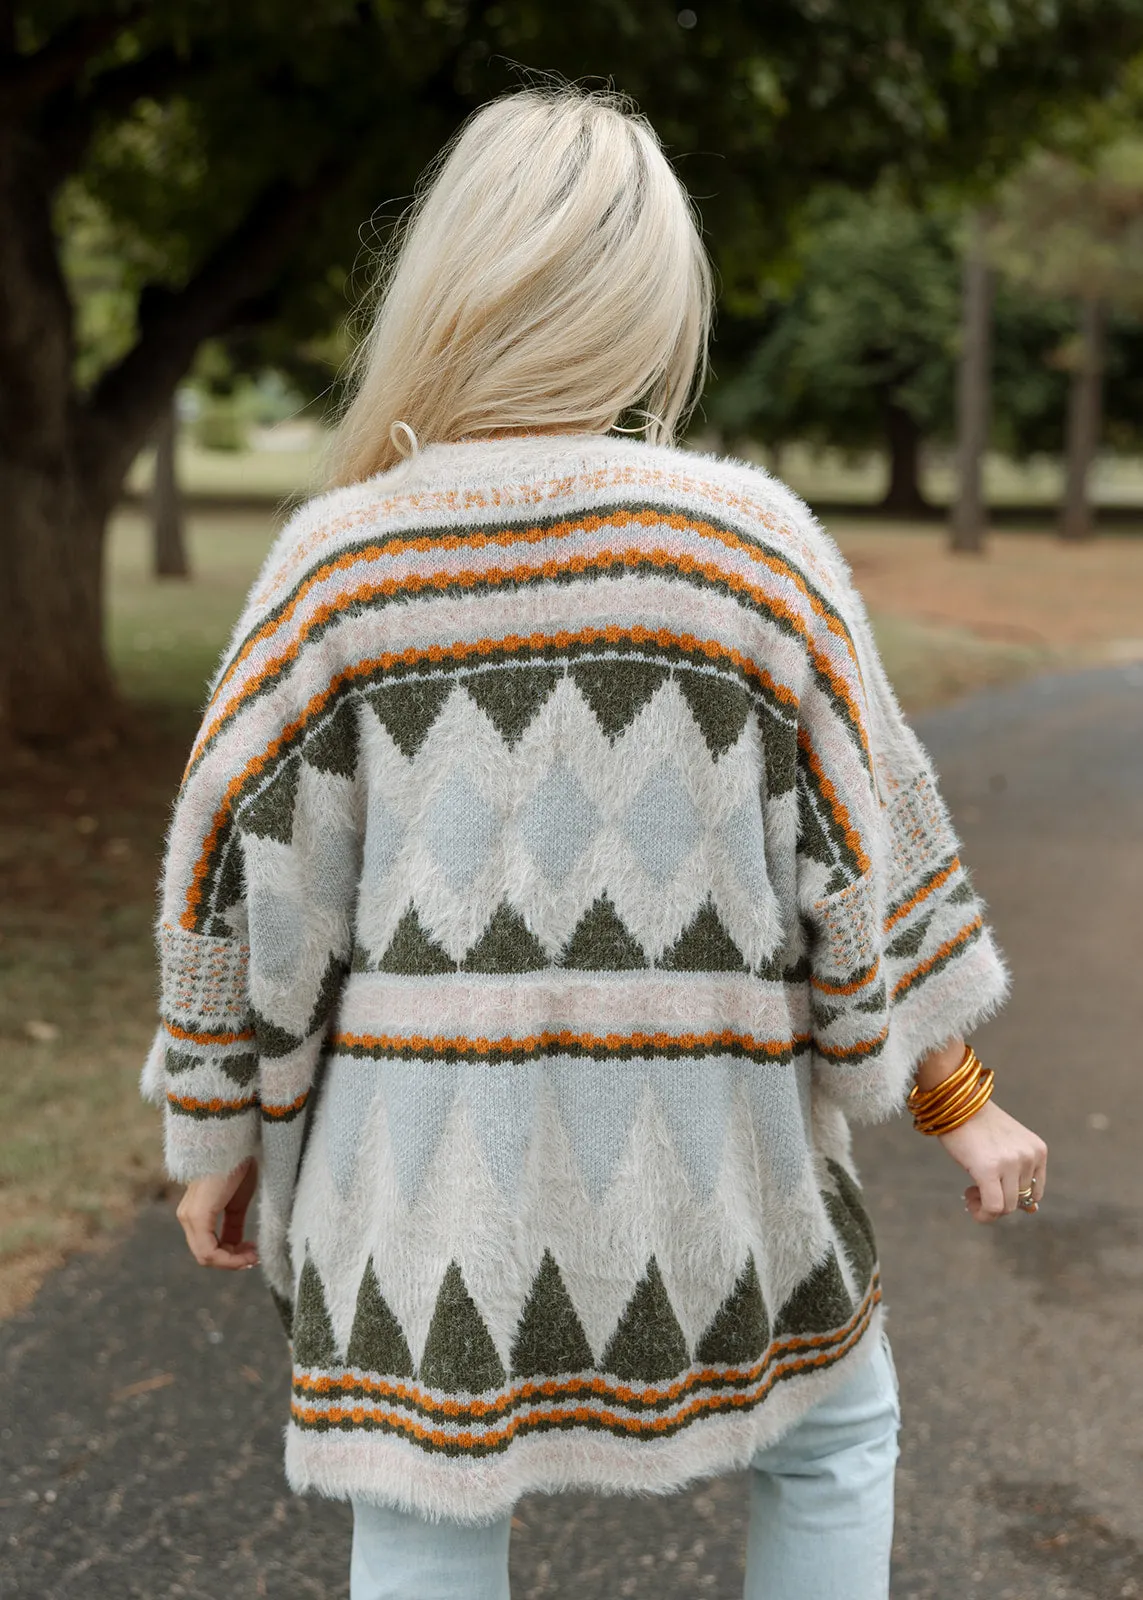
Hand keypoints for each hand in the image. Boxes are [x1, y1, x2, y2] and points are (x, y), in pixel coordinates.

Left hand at [176, 1158, 258, 1268]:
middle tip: (256, 1256)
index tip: (254, 1253)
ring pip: (206, 1256)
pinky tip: (248, 1253)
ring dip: (232, 1261)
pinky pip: (208, 1250)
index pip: (208, 1247)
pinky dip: (229, 1258)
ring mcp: (189, 1217)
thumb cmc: (237, 1165)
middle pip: (206, 1255)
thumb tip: (238, 1247)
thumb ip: (233, 1226)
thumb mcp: (237, 1202)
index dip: (231, 1257)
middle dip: (233, 1260)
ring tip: (254, 1255)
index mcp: (196, 1213)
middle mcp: (187, 1217)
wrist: (234, 1140)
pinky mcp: (197, 1215)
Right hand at [937, 1101, 1046, 1222]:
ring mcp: (1011, 1163)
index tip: (994, 1190)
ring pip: (1006, 1207)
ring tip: (970, 1192)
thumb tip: (1032, 1210)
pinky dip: (982, 1213)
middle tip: (975, 1191)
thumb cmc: (977, 1124)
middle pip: (1019, 1201)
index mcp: (1038, 1150)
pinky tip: (969, 1199)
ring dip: (987, 1207)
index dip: (1013, 1198)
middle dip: (997, 1202)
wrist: (957, 1101)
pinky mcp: (989, 1169)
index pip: (1034, 1192)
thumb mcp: (1006, 1146)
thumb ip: (1020, 1175)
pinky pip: (993, 1207)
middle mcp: (1029, 1156)